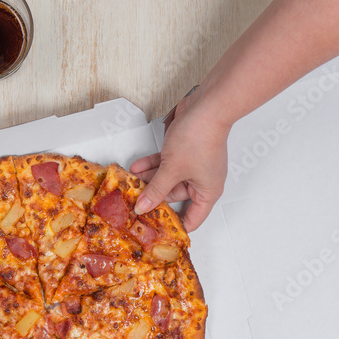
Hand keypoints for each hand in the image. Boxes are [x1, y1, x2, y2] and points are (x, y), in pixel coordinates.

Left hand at [131, 87, 231, 231]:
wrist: (206, 107)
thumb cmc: (198, 139)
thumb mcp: (172, 169)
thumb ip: (156, 190)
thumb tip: (144, 207)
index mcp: (207, 193)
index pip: (192, 219)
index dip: (175, 226)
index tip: (157, 231)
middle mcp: (202, 182)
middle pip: (175, 198)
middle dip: (154, 197)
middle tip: (134, 203)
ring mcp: (193, 166)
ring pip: (168, 179)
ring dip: (150, 179)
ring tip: (131, 183)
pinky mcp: (185, 152)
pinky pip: (167, 164)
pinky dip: (153, 165)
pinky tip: (136, 167)